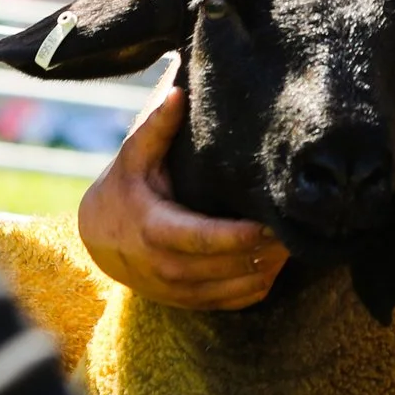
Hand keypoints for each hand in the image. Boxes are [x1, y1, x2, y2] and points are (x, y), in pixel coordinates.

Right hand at [78, 77, 286, 309]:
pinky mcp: (186, 301)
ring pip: (231, 290)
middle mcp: (165, 267)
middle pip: (225, 268)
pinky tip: (275, 267)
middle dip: (263, 253)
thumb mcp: (134, 156)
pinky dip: (255, 289)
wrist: (97, 237)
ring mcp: (176, 290)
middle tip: (297, 232)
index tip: (272, 224)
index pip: (204, 240)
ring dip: (265, 272)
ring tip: (293, 248)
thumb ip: (156, 126)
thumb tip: (178, 90)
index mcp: (155, 229)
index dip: (240, 236)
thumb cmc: (124, 187)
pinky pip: (229, 304)